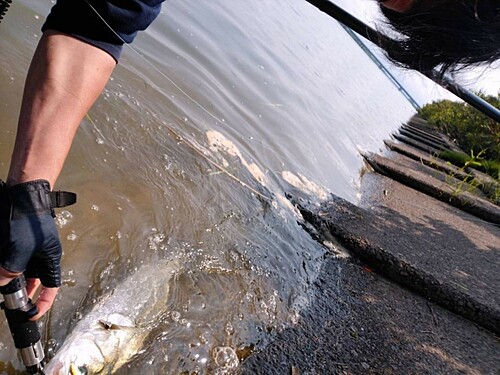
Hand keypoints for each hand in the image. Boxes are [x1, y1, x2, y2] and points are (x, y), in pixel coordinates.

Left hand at [0, 180, 65, 319]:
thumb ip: (12, 269)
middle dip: (21, 292)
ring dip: (10, 280)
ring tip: (2, 283)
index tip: (31, 315)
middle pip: (33, 282)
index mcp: (51, 258)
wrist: (23, 195)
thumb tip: (3, 283)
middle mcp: (41, 256)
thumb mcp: (20, 249)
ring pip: (20, 272)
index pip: (51, 287)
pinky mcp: (17, 243)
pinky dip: (5, 268)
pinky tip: (0, 269)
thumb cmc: (29, 221)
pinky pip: (11, 261)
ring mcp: (29, 249)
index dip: (43, 303)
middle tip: (9, 301)